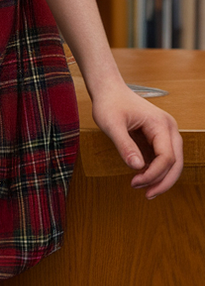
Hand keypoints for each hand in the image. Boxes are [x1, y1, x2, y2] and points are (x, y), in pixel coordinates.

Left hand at [91, 82, 183, 197]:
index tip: (135, 182)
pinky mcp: (158, 137)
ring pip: (173, 162)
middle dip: (163, 181)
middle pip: (176, 162)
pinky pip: (163, 158)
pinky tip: (143, 179)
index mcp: (161, 124)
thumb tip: (137, 167)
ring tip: (143, 189)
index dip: (154, 174)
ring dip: (161, 178)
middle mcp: (168, 128)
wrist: (109, 90)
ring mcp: (165, 133)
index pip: (166, 157)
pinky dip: (156, 171)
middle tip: (147, 195)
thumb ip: (124, 145)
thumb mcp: (111, 124)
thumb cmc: (109, 103)